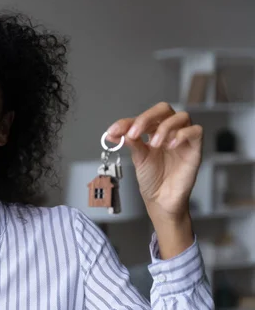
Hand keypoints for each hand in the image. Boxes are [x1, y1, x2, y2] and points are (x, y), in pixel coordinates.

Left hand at [105, 102, 202, 221]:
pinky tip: (171, 145)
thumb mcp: (138, 158)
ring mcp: (183, 139)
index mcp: (154, 131)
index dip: (126, 122)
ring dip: (164, 127)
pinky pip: (196, 131)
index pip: (143, 118)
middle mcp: (169, 131)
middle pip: (164, 109)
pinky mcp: (195, 148)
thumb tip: (114, 133)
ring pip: (182, 117)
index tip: (113, 132)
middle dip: (147, 118)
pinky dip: (183, 134)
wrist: (162, 200)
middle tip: (134, 132)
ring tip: (154, 144)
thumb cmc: (152, 179)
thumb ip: (131, 143)